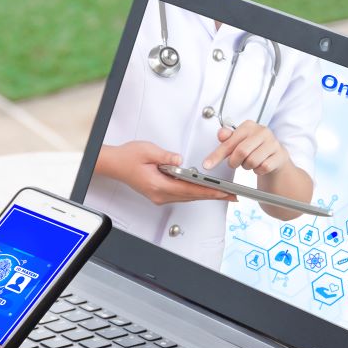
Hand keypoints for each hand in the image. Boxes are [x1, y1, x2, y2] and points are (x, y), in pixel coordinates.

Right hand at [97, 141, 234, 204]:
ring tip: (223, 194)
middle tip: (232, 196)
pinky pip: (182, 195)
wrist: (114, 164)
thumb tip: (180, 160)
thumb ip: (166, 156)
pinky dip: (195, 193)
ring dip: (206, 196)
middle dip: (213, 196)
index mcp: (158, 185)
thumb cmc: (128, 157)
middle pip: (192, 197)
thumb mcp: (148, 150)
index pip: (189, 190)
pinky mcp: (159, 193)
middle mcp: (160, 194)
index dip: (209, 192)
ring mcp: (159, 196)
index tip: (223, 193)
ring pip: (188, 197)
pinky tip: (204, 191)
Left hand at [202, 121, 289, 174]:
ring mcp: (273, 143)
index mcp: (249, 126)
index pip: (229, 141)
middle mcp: (262, 131)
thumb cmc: (254, 148)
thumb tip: (221, 134)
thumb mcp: (238, 142)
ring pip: (253, 161)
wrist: (275, 157)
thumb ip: (227, 139)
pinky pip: (264, 167)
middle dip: (234, 162)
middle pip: (241, 151)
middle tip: (234, 163)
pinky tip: (260, 166)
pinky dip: (258, 171)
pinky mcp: (280, 155)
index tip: (207, 165)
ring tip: (249, 162)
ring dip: (247, 166)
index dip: (217, 155)